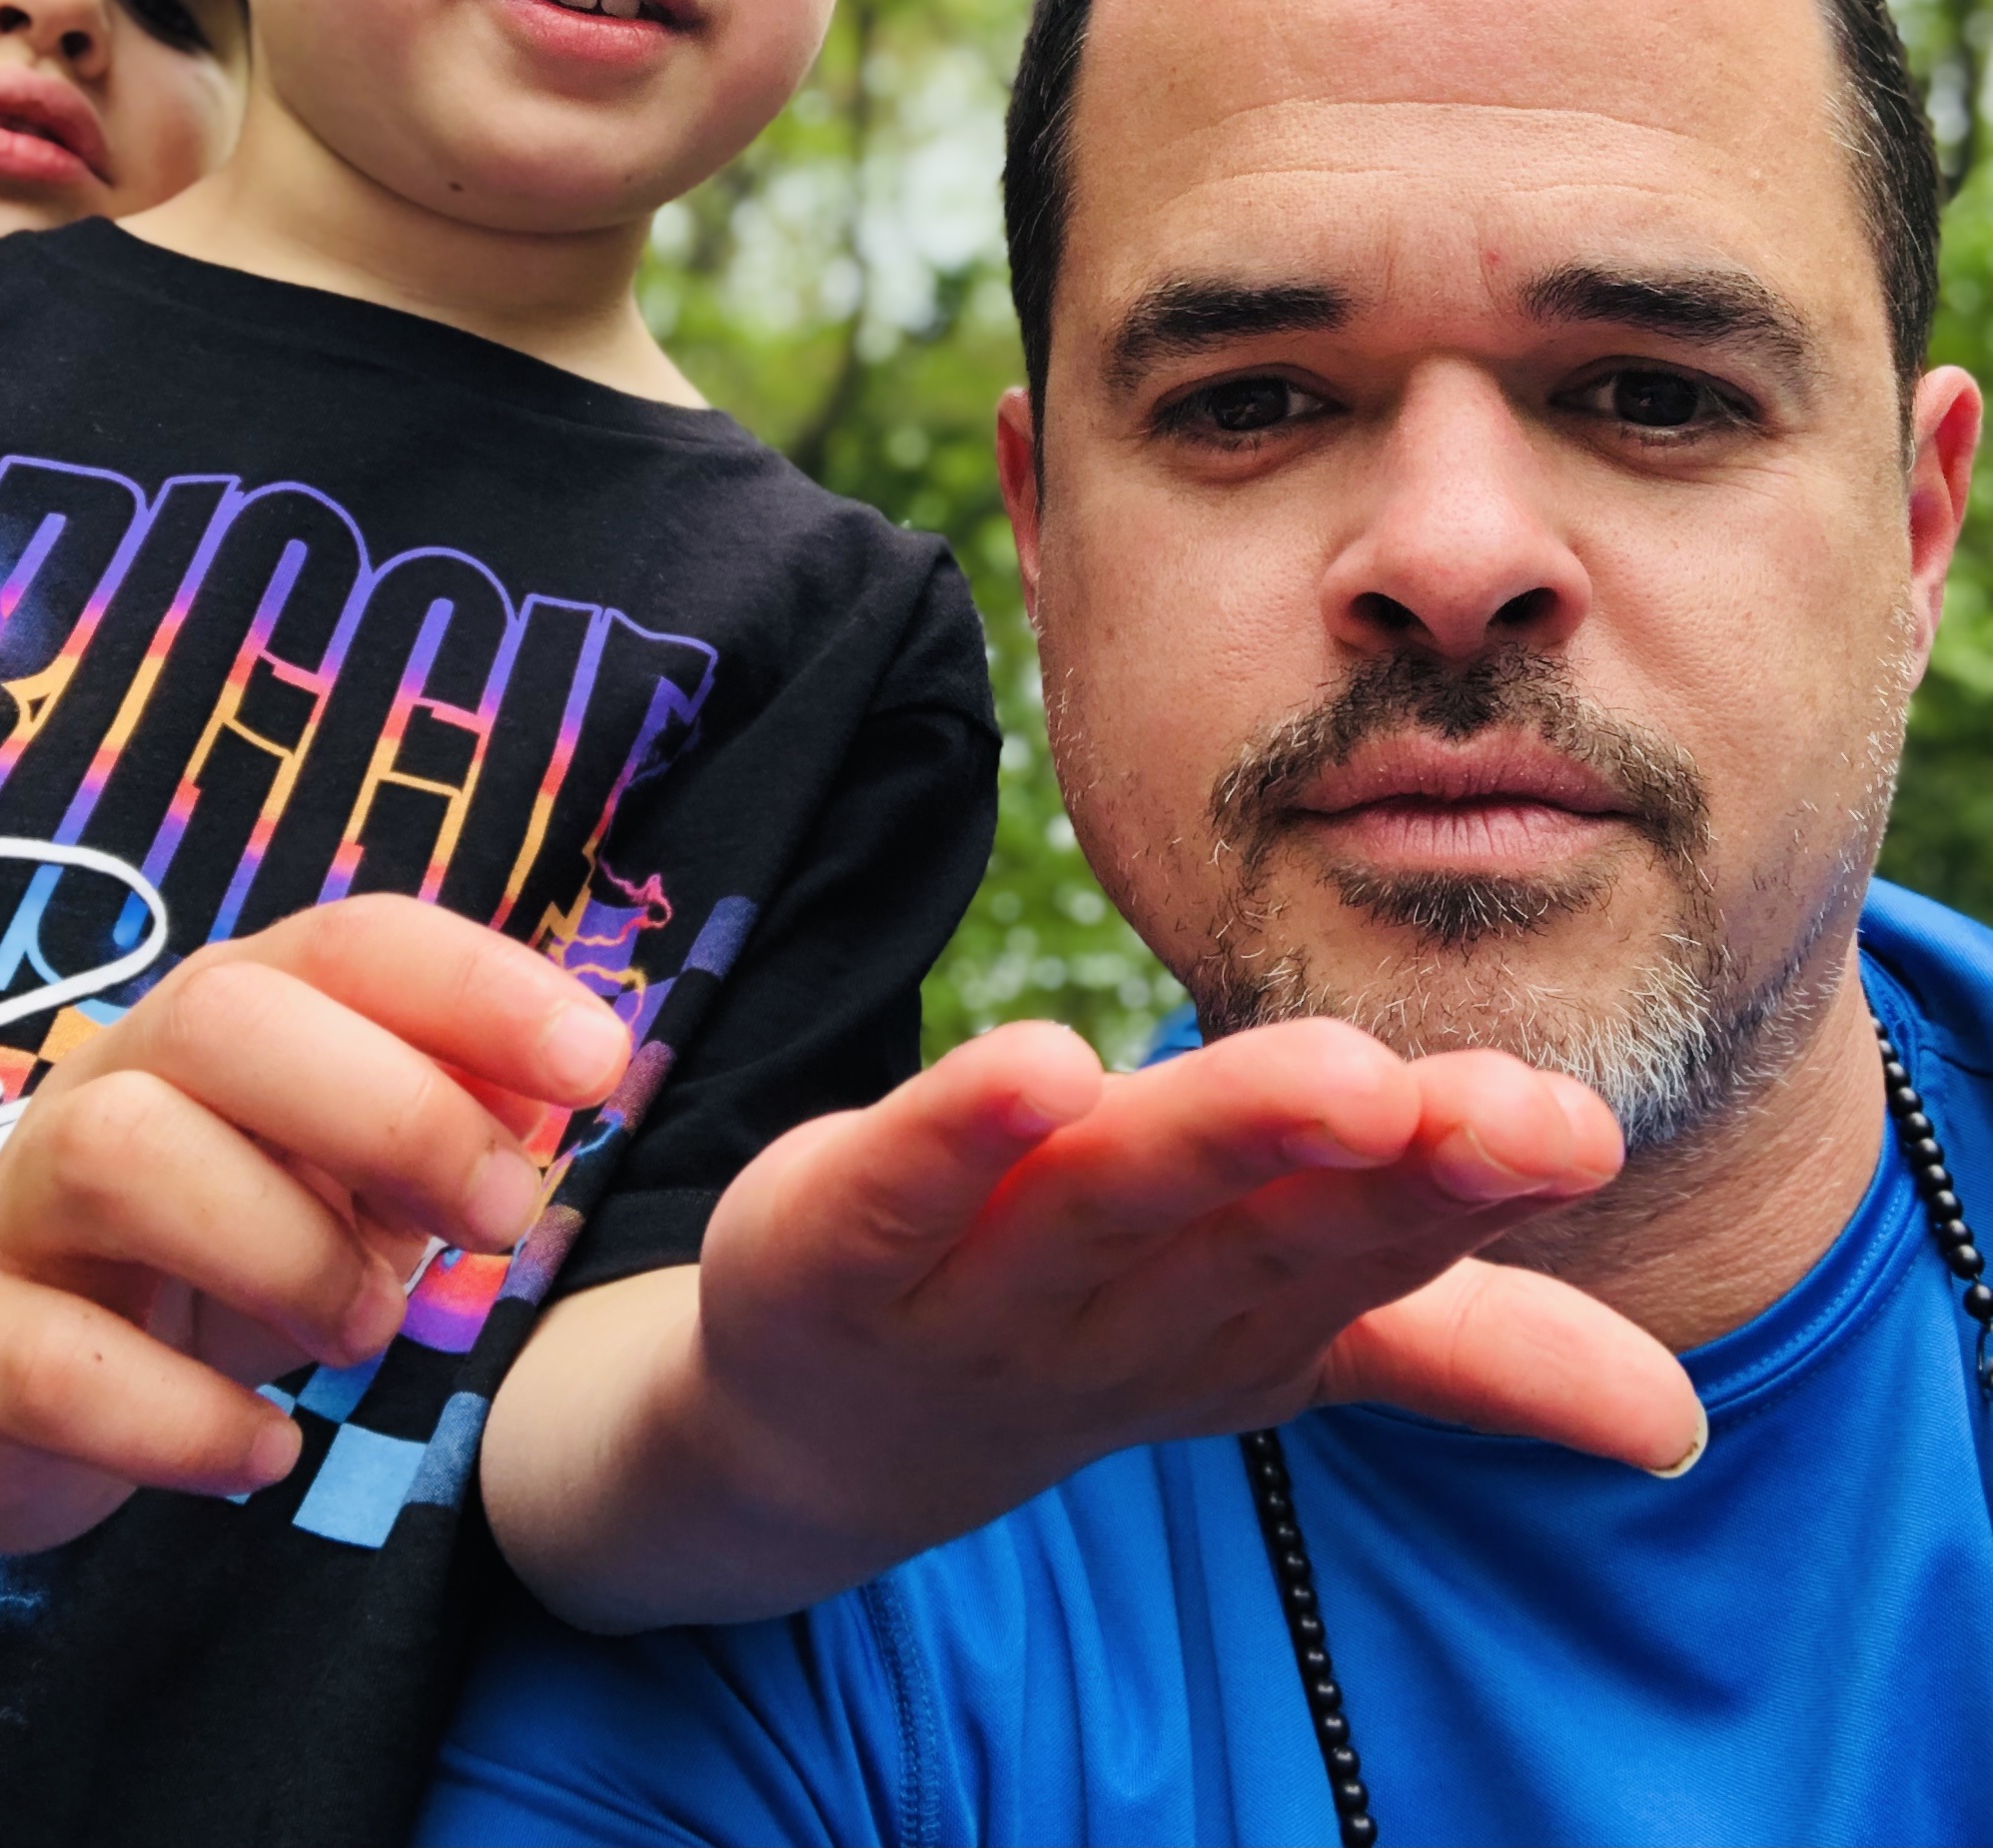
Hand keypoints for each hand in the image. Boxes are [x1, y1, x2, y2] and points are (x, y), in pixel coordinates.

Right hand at [0, 898, 627, 1551]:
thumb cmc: (226, 1240)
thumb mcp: (348, 1171)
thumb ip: (453, 1112)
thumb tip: (573, 1075)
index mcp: (235, 1010)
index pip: (356, 942)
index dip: (484, 987)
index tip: (603, 1065)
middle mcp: (119, 1074)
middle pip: (229, 1015)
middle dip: (394, 1111)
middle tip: (504, 1221)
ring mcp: (27, 1204)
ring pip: (125, 1154)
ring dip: (285, 1253)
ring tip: (364, 1335)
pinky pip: (58, 1364)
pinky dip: (187, 1418)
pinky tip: (269, 1453)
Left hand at [676, 1017, 1697, 1595]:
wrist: (812, 1431)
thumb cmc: (1087, 1331)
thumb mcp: (1277, 1331)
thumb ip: (1468, 1344)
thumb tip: (1677, 1415)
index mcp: (1240, 1321)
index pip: (1363, 1249)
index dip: (1466, 1191)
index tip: (1579, 1129)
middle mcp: (1119, 1318)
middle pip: (1243, 1232)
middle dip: (1352, 1169)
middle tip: (1445, 1107)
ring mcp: (969, 1292)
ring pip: (1095, 1204)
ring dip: (1206, 1138)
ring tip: (1325, 1074)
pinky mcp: (826, 1244)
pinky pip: (897, 1187)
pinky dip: (956, 1129)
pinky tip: (1035, 1058)